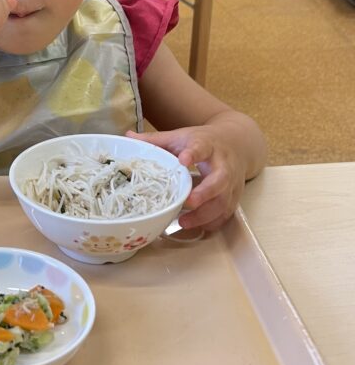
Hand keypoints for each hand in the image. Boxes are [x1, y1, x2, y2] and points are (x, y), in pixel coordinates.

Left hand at [126, 125, 248, 231]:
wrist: (237, 143)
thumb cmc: (203, 141)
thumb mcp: (180, 136)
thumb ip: (155, 139)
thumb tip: (127, 136)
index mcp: (208, 145)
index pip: (202, 147)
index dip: (193, 153)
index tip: (184, 160)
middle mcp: (224, 165)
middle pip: (219, 180)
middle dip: (205, 193)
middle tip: (188, 202)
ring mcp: (232, 183)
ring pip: (224, 201)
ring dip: (205, 214)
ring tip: (183, 222)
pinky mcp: (234, 197)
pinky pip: (226, 214)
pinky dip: (212, 223)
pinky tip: (196, 228)